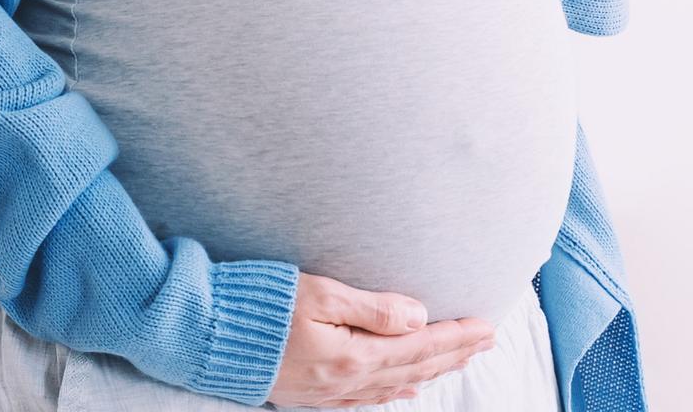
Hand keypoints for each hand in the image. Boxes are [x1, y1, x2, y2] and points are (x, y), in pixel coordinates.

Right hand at [267, 272, 494, 408]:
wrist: (205, 335)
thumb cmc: (258, 305)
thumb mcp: (318, 293)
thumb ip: (373, 307)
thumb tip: (419, 315)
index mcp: (353, 353)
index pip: (419, 344)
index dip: (456, 336)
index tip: (487, 326)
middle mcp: (347, 380)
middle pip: (415, 367)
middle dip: (454, 353)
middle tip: (487, 341)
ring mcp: (329, 391)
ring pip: (396, 384)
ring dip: (432, 371)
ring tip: (459, 361)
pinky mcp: (311, 393)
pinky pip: (368, 399)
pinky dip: (395, 393)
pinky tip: (407, 391)